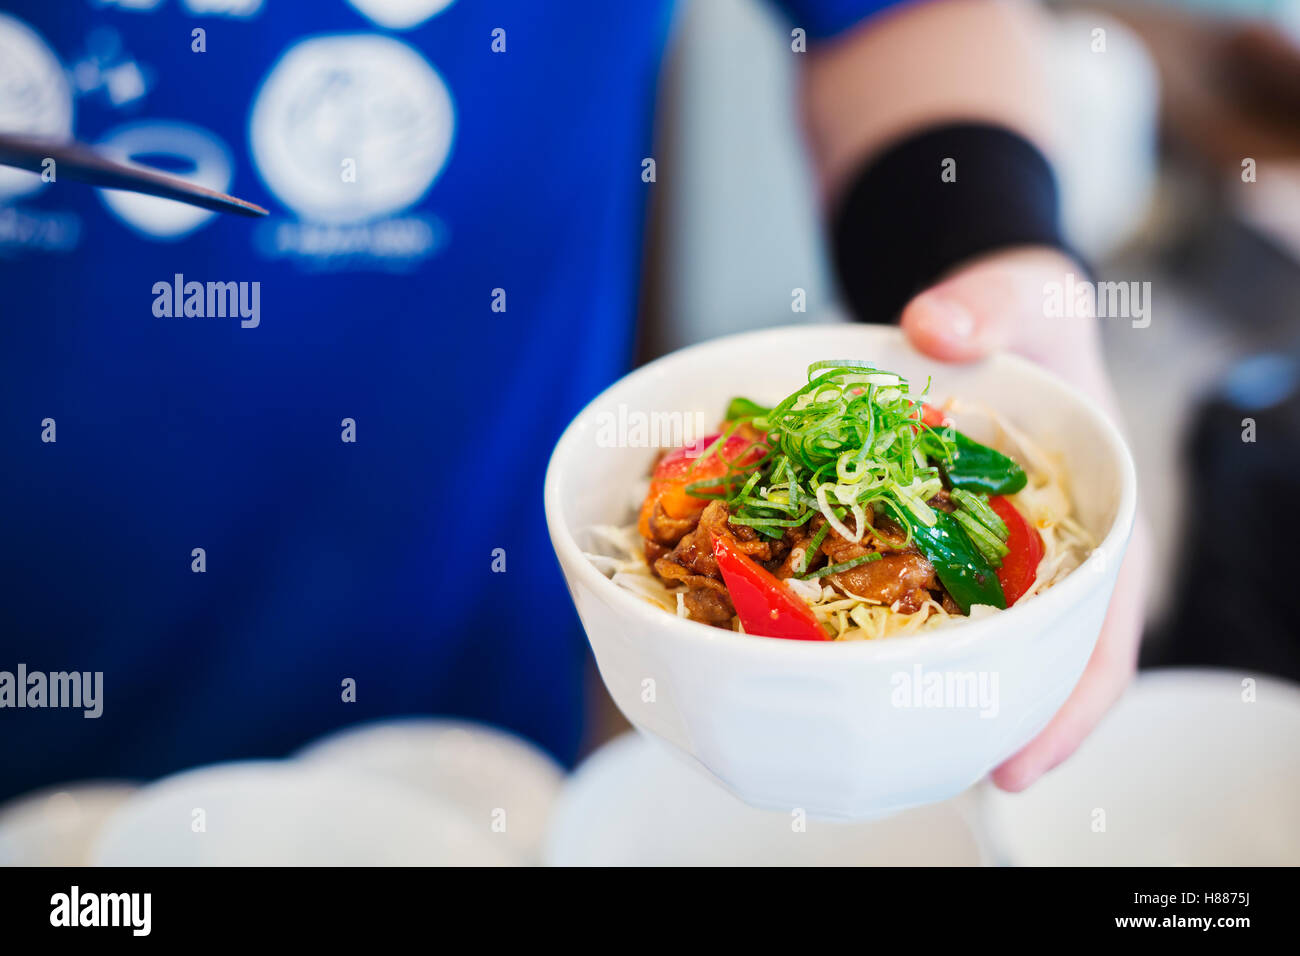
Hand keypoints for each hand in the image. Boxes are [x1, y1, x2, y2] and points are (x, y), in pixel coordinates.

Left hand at [899, 247, 1150, 791]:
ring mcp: (983, 559)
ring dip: (927, 691)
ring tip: (869, 732)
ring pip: (967, 644)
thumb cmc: (1026, 314)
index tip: (1019, 762)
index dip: (1070, 710)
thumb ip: (990, 306)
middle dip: (988, 723)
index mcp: (1097, 522)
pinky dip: (870, 628)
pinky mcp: (929, 545)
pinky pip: (904, 597)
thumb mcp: (1025, 295)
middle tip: (922, 770)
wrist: (982, 310)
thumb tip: (936, 329)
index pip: (1105, 637)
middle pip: (1033, 665)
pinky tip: (822, 650)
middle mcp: (1042, 558)